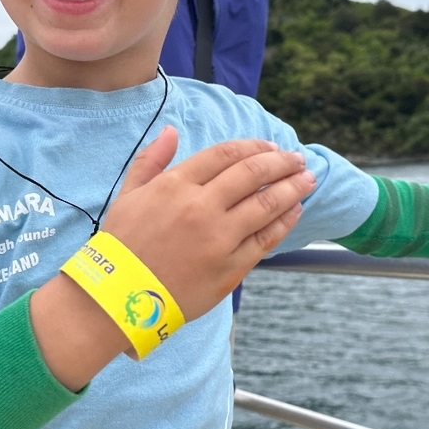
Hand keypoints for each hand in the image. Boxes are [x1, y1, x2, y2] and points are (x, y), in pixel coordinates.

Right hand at [100, 127, 314, 319]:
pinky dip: (284, 221)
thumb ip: (152, 160)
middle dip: (281, 163)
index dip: (254, 146)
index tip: (271, 147)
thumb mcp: (128, 195)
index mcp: (176, 185)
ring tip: (308, 179)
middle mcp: (201, 207)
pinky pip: (265, 239)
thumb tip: (171, 130)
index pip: (226, 155)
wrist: (120, 298)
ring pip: (266, 205)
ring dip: (292, 188)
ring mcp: (219, 239)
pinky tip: (296, 210)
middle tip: (297, 159)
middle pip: (252, 174)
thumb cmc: (121, 246)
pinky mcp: (230, 268)